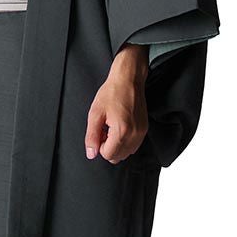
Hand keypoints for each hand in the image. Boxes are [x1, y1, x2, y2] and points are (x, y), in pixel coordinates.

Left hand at [84, 44, 148, 163]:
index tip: (99, 133)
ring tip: (112, 128)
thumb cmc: (112, 92)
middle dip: (108, 147)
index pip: (108, 155)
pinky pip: (134, 145)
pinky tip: (120, 127)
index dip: (100, 146)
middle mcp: (134, 134)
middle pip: (118, 157)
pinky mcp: (144, 129)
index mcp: (122, 131)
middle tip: (104, 130)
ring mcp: (141, 132)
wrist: (129, 79)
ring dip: (117, 145)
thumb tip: (91, 153)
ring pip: (126, 153)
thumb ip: (92, 136)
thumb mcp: (95, 113)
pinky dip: (125, 141)